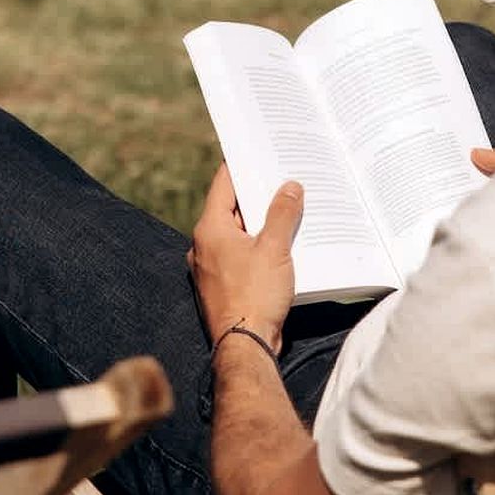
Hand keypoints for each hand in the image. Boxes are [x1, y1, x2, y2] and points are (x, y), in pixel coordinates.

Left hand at [187, 164, 302, 354]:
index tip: (258, 149)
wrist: (245, 344)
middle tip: (284, 178)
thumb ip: (282, 213)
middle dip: (260, 196)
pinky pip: (242, 256)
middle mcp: (204, 245)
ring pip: (239, 234)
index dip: (242, 164)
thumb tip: (290, 187)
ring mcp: (212, 267)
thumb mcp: (274, 248)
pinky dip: (260, 248)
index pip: (224, 184)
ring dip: (263, 224)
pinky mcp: (224, 285)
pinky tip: (284, 246)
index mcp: (210, 229)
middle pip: (233, 209)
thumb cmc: (255, 294)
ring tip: (290, 210)